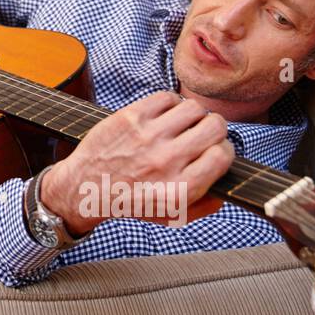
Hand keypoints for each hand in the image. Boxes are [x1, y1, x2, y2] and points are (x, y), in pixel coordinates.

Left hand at [40, 91, 233, 233]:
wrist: (86, 188)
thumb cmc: (131, 202)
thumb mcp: (172, 216)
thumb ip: (206, 204)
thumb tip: (228, 182)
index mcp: (179, 189)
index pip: (223, 155)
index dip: (224, 150)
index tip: (215, 150)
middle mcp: (165, 161)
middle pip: (214, 127)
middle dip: (215, 129)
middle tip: (202, 134)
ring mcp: (147, 137)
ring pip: (193, 108)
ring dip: (193, 115)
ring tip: (183, 124)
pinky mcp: (130, 117)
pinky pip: (167, 97)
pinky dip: (171, 104)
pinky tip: (164, 116)